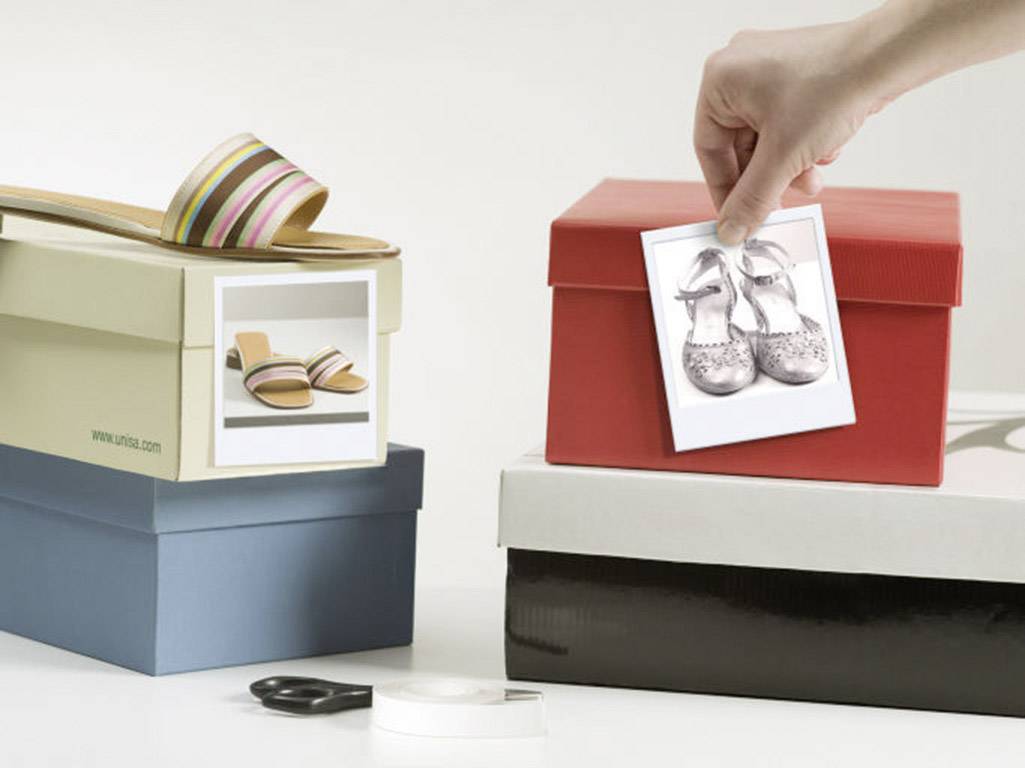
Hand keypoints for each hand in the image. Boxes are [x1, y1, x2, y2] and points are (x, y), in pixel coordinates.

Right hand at [694, 22, 882, 243]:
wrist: (890, 56)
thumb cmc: (834, 84)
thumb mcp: (784, 156)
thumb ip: (753, 199)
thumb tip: (731, 231)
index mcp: (720, 80)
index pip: (709, 149)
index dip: (724, 189)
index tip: (736, 218)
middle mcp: (740, 70)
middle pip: (740, 146)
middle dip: (767, 178)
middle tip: (778, 206)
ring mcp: (769, 70)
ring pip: (767, 138)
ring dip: (789, 166)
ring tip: (812, 179)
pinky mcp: (798, 74)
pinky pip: (787, 123)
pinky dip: (803, 144)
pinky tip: (825, 150)